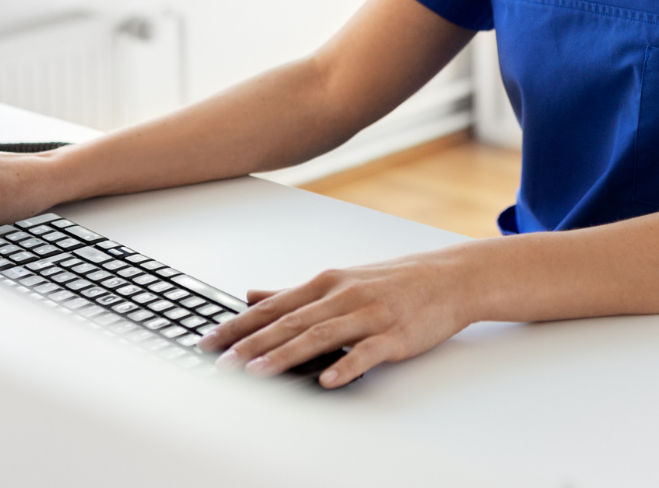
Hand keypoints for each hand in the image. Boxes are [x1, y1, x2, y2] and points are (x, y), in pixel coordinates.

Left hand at [197, 248, 479, 388]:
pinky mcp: (396, 335)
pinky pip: (367, 352)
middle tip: (222, 365)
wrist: (449, 278)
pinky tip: (326, 380)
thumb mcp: (340, 279)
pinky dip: (345, 365)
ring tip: (258, 375)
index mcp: (326, 283)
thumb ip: (293, 292)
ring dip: (286, 356)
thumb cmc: (393, 281)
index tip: (209, 343)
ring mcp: (370, 315)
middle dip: (252, 345)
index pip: (272, 307)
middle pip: (290, 322)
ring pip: (321, 336)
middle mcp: (343, 296)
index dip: (238, 326)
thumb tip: (251, 295)